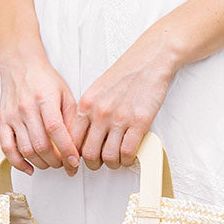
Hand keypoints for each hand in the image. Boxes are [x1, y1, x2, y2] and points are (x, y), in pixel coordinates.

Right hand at [0, 50, 79, 176]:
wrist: (21, 65)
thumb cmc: (44, 79)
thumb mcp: (65, 93)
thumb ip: (71, 118)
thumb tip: (77, 143)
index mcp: (44, 99)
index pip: (56, 130)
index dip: (66, 150)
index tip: (74, 162)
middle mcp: (26, 108)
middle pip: (41, 144)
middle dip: (56, 161)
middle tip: (65, 164)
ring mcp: (13, 116)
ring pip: (26, 150)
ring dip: (41, 163)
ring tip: (51, 163)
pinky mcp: (3, 122)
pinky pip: (7, 148)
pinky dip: (18, 163)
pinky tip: (29, 167)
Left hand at [70, 34, 176, 170]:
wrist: (150, 58)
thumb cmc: (126, 72)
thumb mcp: (98, 89)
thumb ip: (89, 111)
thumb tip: (85, 135)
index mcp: (86, 104)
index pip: (72, 140)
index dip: (74, 156)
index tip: (78, 161)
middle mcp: (99, 112)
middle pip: (88, 154)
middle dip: (93, 164)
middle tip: (99, 163)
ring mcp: (119, 118)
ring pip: (108, 157)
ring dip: (112, 164)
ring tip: (117, 160)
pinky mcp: (139, 121)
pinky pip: (128, 152)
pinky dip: (127, 160)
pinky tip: (129, 156)